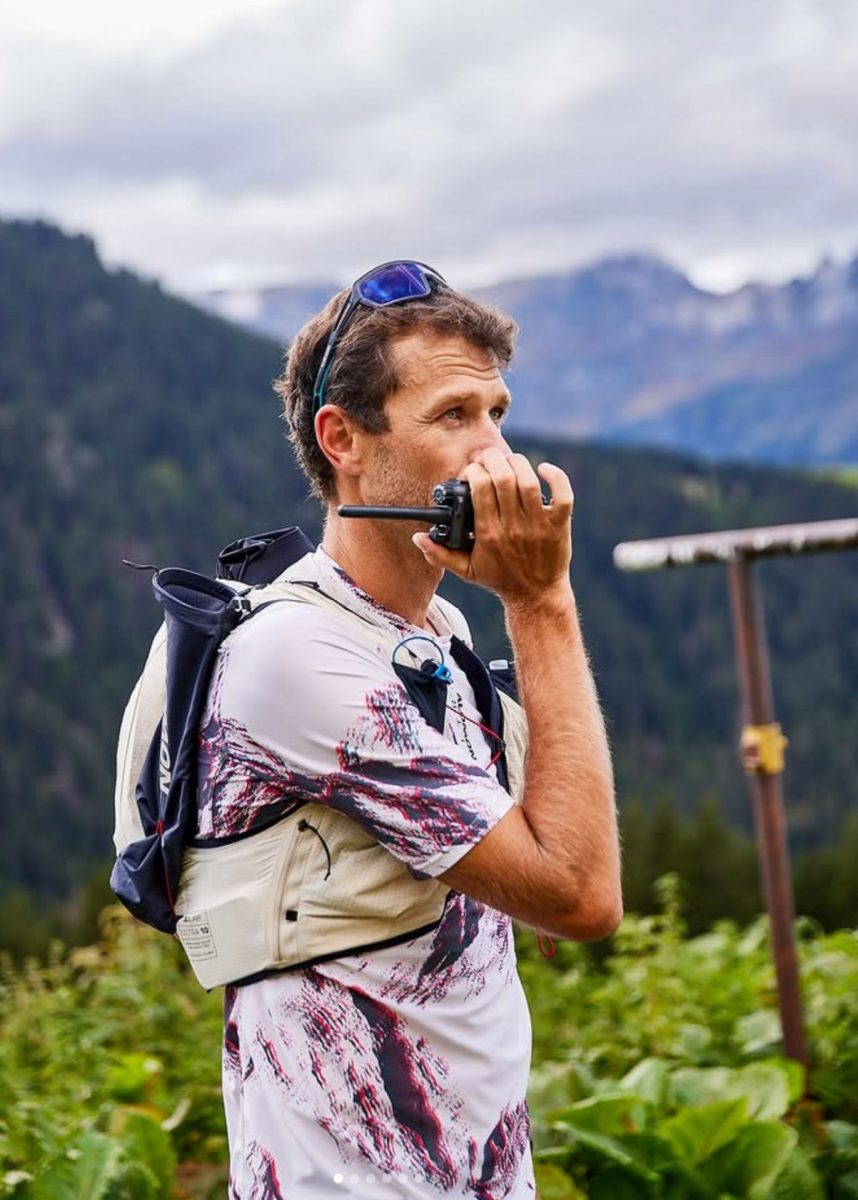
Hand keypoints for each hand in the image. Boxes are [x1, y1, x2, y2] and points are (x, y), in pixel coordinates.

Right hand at [412, 449, 573, 603]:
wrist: (535, 596)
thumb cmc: (500, 579)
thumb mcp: (466, 570)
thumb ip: (439, 554)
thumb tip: (418, 538)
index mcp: (488, 533)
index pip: (479, 487)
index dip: (473, 471)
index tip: (472, 472)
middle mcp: (513, 526)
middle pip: (503, 478)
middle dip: (493, 459)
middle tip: (490, 460)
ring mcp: (538, 525)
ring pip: (529, 481)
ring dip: (518, 463)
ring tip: (510, 462)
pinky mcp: (559, 525)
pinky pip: (563, 494)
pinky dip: (556, 476)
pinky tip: (544, 469)